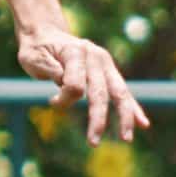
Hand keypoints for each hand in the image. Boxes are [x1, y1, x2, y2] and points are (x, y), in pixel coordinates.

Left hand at [16, 32, 149, 143]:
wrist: (46, 34)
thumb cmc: (36, 49)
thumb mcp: (33, 58)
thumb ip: (49, 70)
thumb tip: (66, 84)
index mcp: (76, 52)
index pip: (74, 85)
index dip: (63, 99)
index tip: (52, 101)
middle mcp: (96, 57)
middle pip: (101, 92)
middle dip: (98, 119)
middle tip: (93, 142)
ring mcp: (105, 64)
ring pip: (118, 94)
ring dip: (123, 117)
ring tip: (126, 139)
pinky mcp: (109, 72)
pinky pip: (122, 92)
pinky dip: (132, 108)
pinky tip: (143, 124)